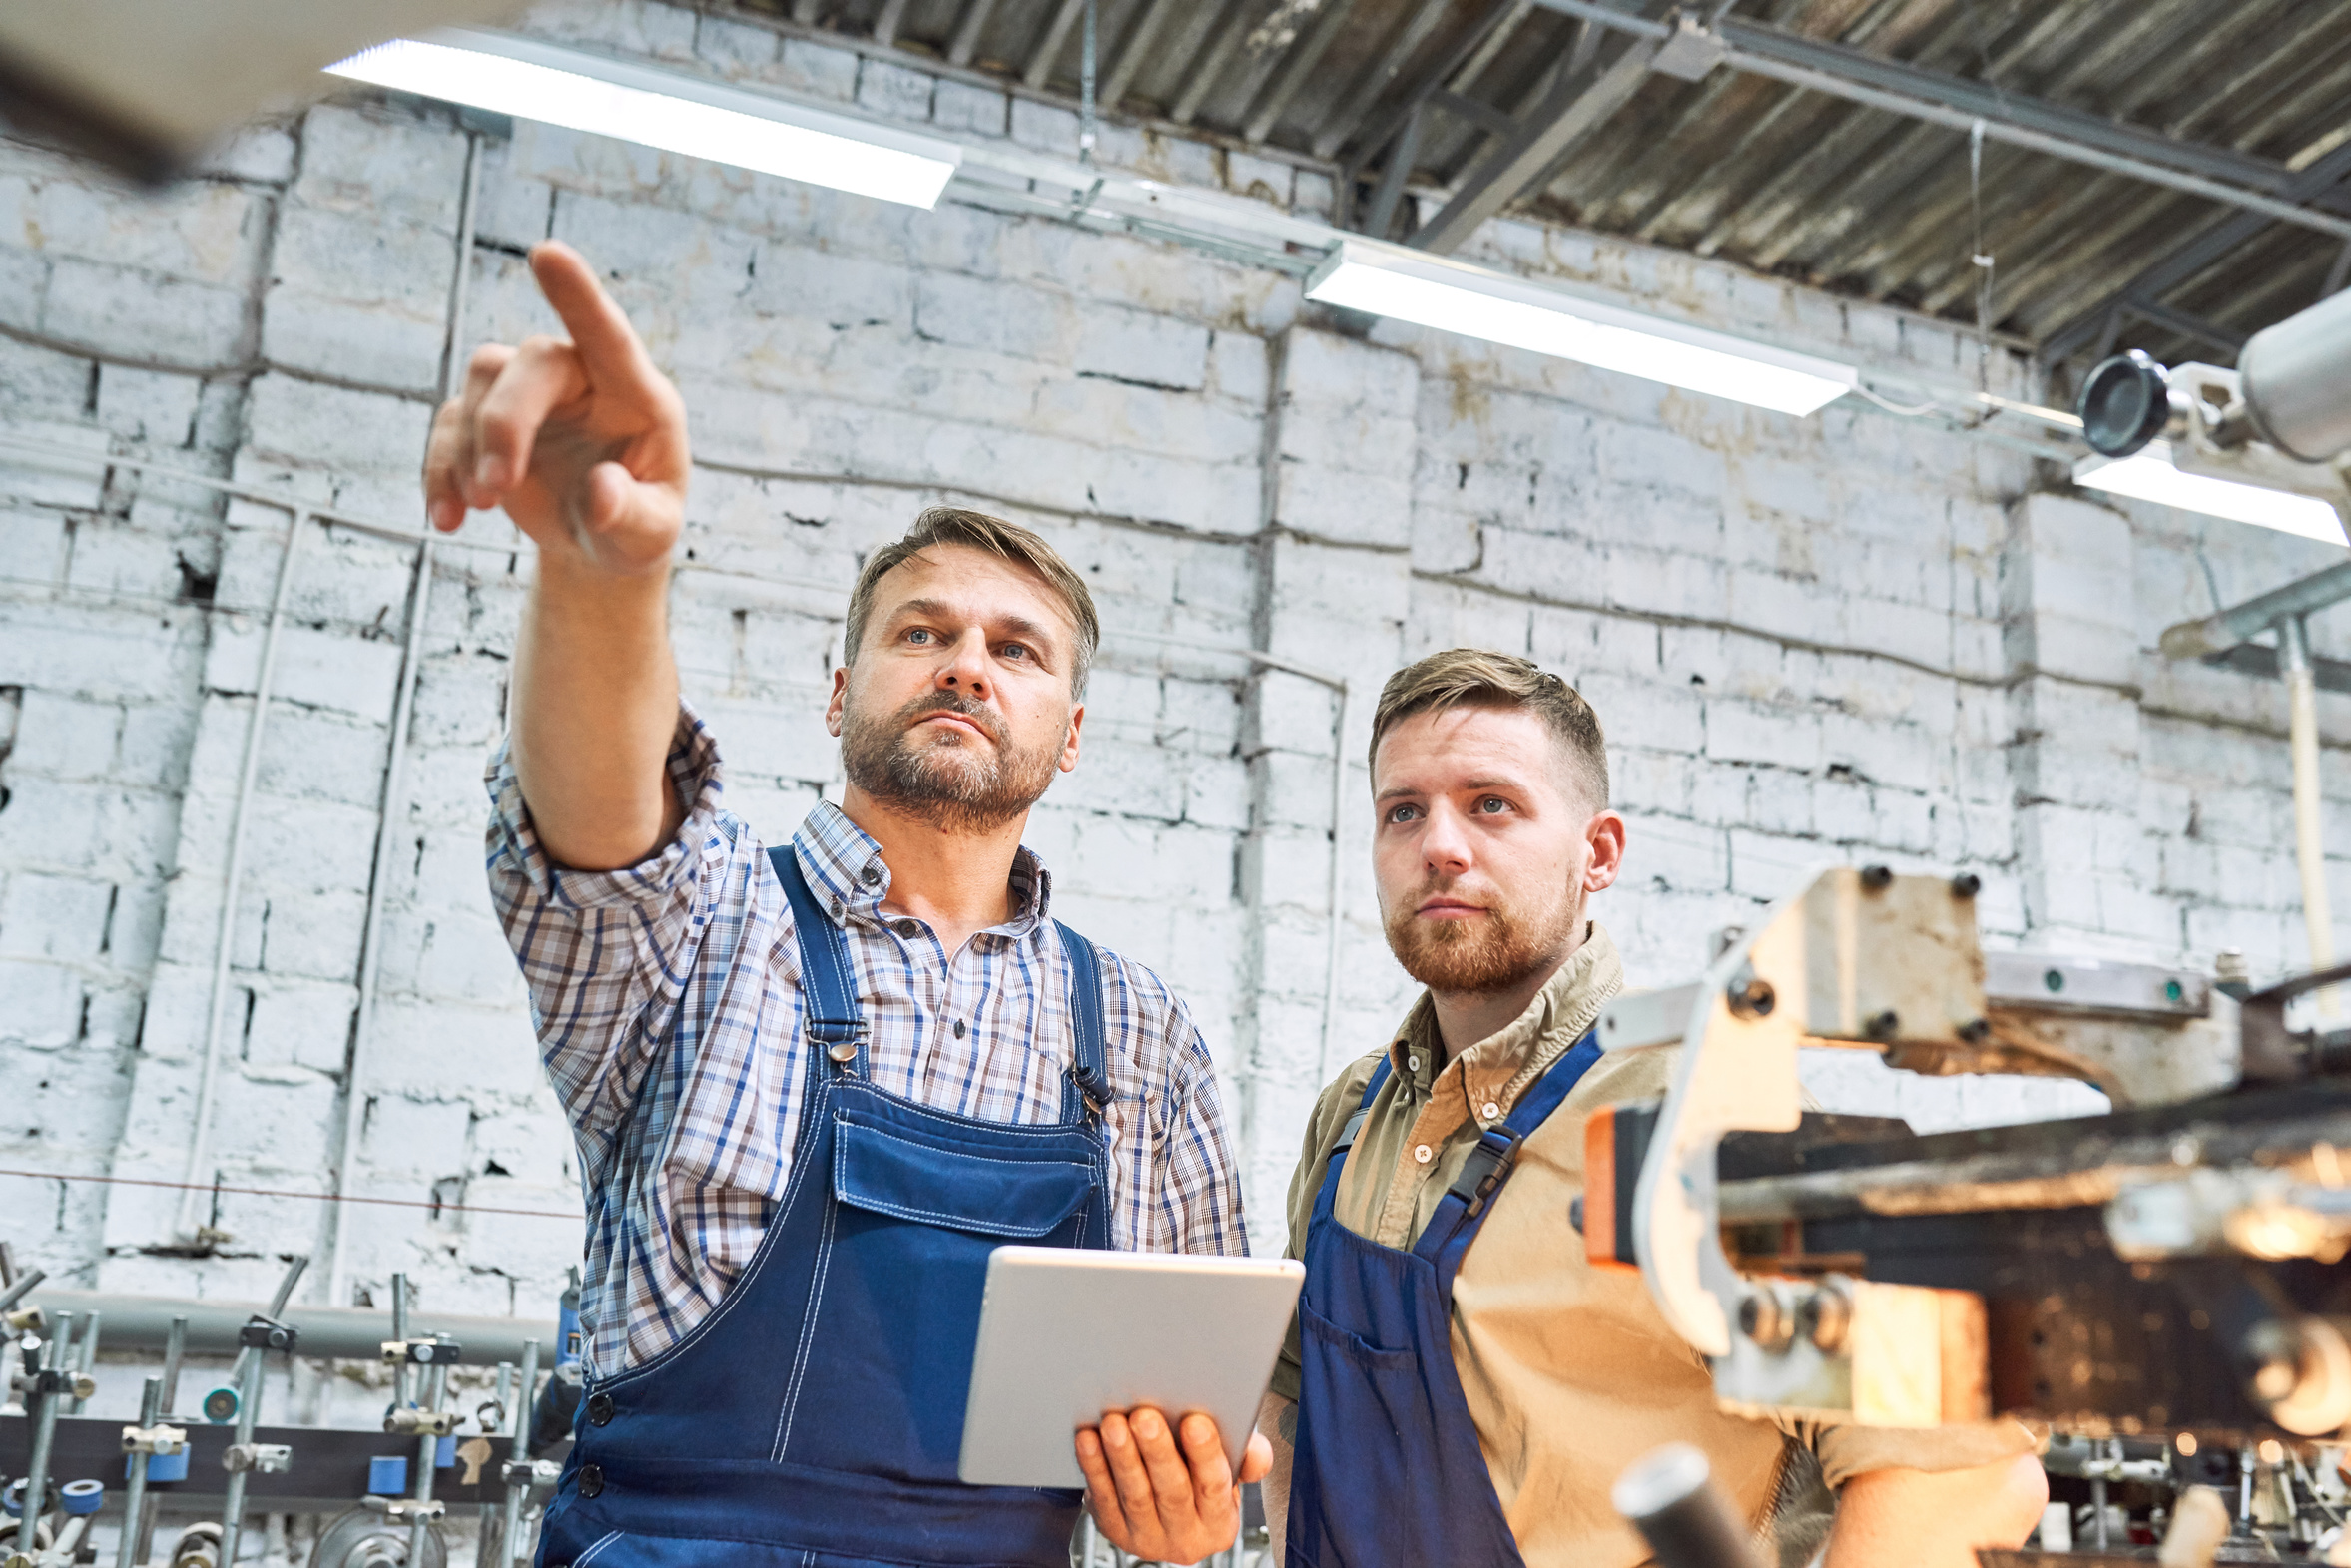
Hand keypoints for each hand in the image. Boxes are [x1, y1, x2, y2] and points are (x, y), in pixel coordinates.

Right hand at [422, 240, 687, 577]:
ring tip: (481, 507)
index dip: (578, 295)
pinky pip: (450, 425)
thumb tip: (601, 493)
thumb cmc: (638, 529)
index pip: (609, 336)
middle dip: (505, 423)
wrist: (600, 545)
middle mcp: (583, 378)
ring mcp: (531, 393)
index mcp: (637, 396)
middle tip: (498, 491)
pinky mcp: (487, 418)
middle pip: (530, 362)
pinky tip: (449, 518)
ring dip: (471, 448)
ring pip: (482, 382)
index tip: (547, 252)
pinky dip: (441, 470)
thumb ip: (629, 515)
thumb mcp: (648, 537)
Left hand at [1076, 1408, 1272, 1565]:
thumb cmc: (1198, 1473)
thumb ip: (1247, 1456)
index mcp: (1219, 1521)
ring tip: (1115, 1423)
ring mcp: (1147, 1538)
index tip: (1195, 1422)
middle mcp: (1185, 1537)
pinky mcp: (1114, 1531)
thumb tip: (1257, 1453)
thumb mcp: (1230, 1468)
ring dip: (1123, 1457)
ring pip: (1135, 1495)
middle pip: (1171, 1491)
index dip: (1205, 1454)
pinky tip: (1089, 1439)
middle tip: (1145, 1417)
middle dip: (1158, 1452)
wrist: (1161, 1505)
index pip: (1215, 1485)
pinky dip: (1094, 1467)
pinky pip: (1102, 1498)